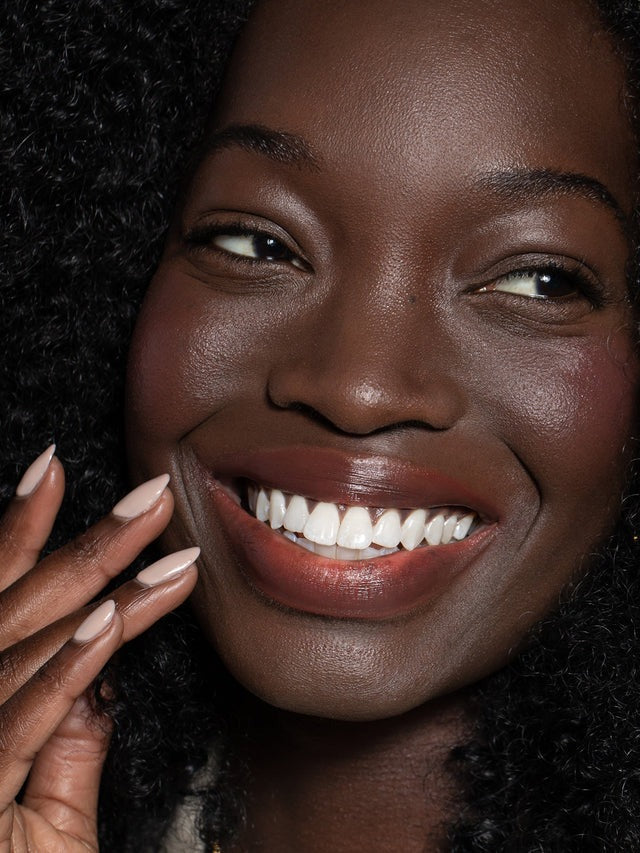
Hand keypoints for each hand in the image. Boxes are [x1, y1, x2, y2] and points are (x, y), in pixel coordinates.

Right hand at [0, 446, 197, 850]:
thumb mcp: (39, 822)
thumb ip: (62, 748)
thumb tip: (103, 681)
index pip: (3, 606)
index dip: (24, 534)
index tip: (57, 471)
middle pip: (17, 609)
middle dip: (88, 544)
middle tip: (153, 492)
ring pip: (23, 651)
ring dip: (99, 592)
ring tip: (164, 544)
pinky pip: (15, 728)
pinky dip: (60, 673)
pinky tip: (103, 626)